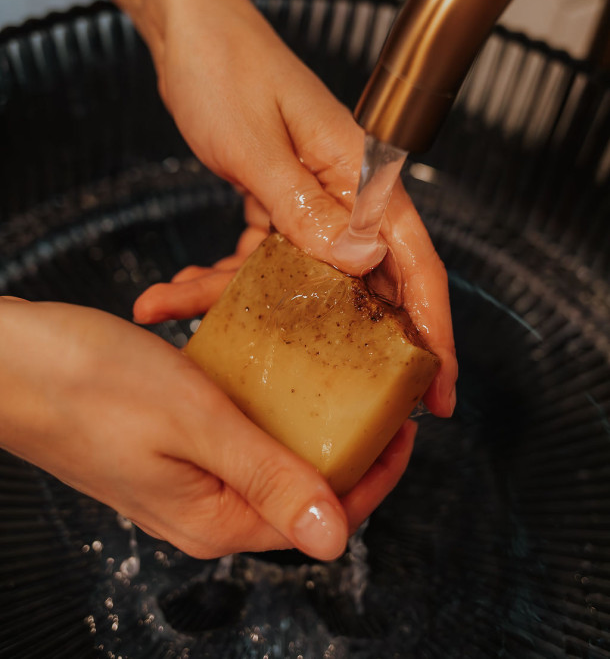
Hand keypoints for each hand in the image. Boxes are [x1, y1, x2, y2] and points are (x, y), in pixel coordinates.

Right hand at [0, 297, 415, 559]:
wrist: (8, 360)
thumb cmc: (90, 385)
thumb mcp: (195, 424)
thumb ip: (267, 479)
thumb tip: (336, 541)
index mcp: (213, 519)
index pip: (322, 514)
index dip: (374, 472)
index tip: (404, 423)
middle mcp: (203, 509)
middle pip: (301, 485)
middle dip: (346, 442)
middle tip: (378, 389)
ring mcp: (184, 477)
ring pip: (270, 454)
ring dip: (305, 418)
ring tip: (338, 374)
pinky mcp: (168, 446)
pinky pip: (234, 432)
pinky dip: (262, 404)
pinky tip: (273, 369)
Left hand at [135, 0, 456, 415]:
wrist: (189, 31)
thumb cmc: (225, 69)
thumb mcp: (257, 144)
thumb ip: (305, 207)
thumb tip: (363, 260)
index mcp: (361, 175)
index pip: (413, 262)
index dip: (432, 331)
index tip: (437, 390)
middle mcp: (345, 193)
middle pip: (366, 284)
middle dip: (344, 343)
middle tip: (332, 401)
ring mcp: (312, 200)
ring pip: (301, 279)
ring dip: (248, 305)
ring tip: (181, 308)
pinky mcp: (279, 202)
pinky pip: (264, 260)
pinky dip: (226, 279)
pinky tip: (181, 289)